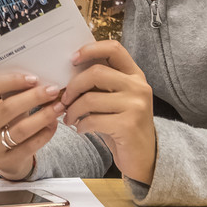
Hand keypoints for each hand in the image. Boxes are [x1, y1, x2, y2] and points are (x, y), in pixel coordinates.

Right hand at [0, 73, 63, 180]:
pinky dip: (45, 133)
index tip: (34, 78)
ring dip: (44, 115)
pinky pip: (30, 146)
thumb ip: (12, 94)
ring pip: (21, 128)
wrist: (3, 159)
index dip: (12, 80)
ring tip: (59, 107)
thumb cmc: (4, 125)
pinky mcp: (6, 162)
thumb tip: (39, 80)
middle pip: (8, 108)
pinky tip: (54, 124)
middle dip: (34, 97)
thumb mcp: (0, 109)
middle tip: (53, 91)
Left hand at [60, 41, 156, 184]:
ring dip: (72, 110)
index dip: (90, 50)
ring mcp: (136, 106)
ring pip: (90, 98)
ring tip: (68, 118)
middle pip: (96, 72)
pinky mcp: (129, 125)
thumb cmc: (122, 124)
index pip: (114, 48)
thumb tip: (67, 71)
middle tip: (64, 100)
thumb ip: (100, 83)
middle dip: (73, 86)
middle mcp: (139, 87)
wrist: (143, 157)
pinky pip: (92, 119)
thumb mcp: (115, 99)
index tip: (72, 59)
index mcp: (135, 75)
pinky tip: (80, 129)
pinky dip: (80, 125)